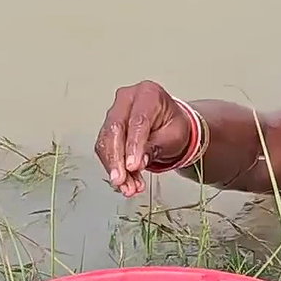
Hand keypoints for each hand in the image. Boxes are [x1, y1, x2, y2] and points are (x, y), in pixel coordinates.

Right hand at [94, 80, 191, 196]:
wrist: (170, 127)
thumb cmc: (175, 126)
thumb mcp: (174, 136)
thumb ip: (156, 147)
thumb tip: (139, 161)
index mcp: (148, 94)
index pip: (137, 121)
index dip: (133, 145)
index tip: (132, 166)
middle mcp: (127, 99)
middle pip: (115, 129)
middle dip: (117, 160)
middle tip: (123, 181)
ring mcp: (115, 112)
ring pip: (106, 141)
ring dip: (114, 167)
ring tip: (127, 187)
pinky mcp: (108, 128)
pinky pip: (105, 148)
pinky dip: (113, 168)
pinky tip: (124, 182)